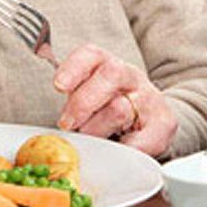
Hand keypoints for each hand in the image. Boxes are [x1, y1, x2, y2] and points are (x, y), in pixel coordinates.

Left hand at [53, 44, 177, 156]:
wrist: (153, 121)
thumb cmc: (111, 111)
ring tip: (91, 141)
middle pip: (110, 74)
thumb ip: (71, 101)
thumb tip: (42, 124)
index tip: (59, 86)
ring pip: (119, 109)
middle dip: (83, 102)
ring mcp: (149, 99)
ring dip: (97, 130)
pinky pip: (140, 140)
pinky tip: (117, 151)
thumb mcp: (90, 99)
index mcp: (108, 66)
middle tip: (67, 124)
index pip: (92, 55)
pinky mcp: (164, 124)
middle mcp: (131, 77)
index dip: (74, 67)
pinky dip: (123, 150)